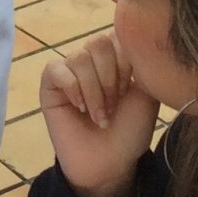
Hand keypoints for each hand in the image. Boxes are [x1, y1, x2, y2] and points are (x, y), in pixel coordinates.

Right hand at [38, 31, 159, 196]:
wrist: (111, 162)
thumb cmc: (131, 130)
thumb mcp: (147, 92)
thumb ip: (141, 61)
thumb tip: (131, 37)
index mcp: (116, 55)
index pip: (119, 33)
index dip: (126, 61)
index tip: (130, 90)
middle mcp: (92, 57)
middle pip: (98, 42)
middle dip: (110, 77)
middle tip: (114, 104)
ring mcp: (69, 69)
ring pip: (79, 57)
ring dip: (94, 90)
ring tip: (100, 114)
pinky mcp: (50, 84)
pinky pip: (56, 69)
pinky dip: (73, 88)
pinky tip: (80, 108)